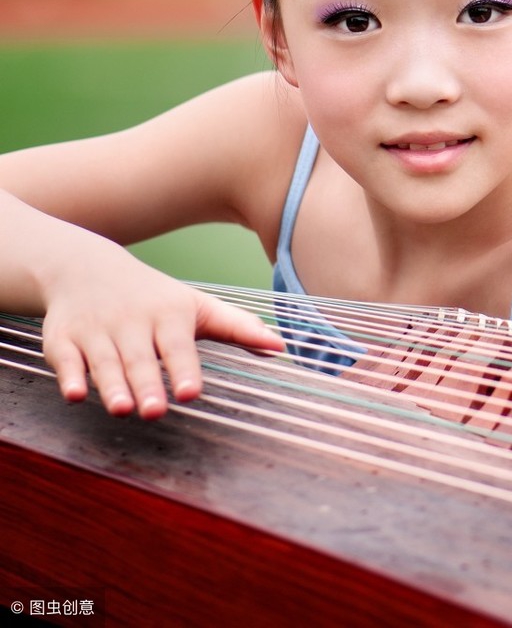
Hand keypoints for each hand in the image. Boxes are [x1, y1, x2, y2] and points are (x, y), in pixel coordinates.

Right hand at [39, 242, 281, 418]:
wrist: (85, 267)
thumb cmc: (154, 296)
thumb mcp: (198, 306)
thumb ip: (237, 328)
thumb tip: (281, 347)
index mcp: (168, 315)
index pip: (178, 346)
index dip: (184, 369)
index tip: (191, 392)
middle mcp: (131, 321)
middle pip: (141, 358)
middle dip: (147, 384)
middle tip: (155, 411)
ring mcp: (96, 329)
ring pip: (104, 361)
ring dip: (112, 386)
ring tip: (123, 410)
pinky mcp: (63, 338)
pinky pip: (65, 358)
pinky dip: (68, 375)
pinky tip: (74, 395)